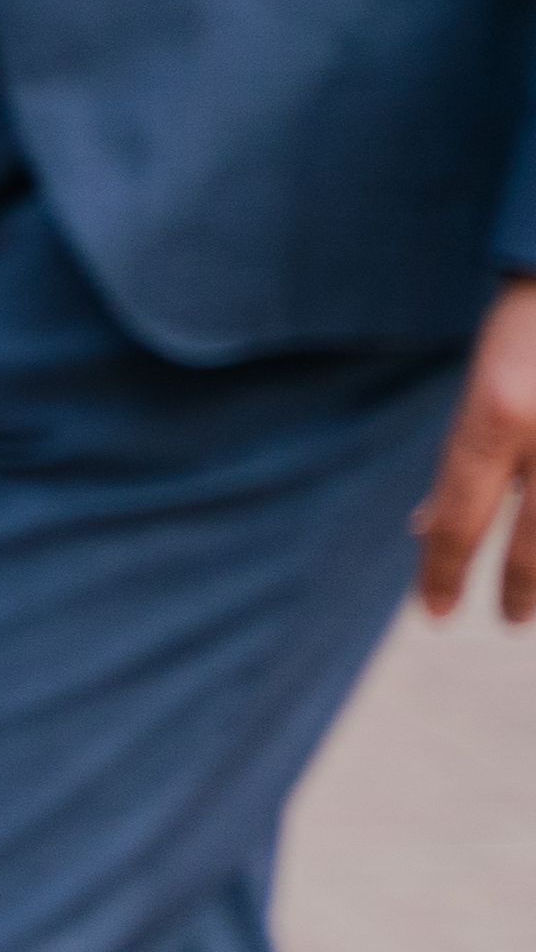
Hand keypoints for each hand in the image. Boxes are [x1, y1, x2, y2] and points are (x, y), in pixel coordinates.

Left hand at [411, 276, 535, 621]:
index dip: (440, 573)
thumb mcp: (480, 390)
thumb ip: (461, 461)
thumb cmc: (527, 332)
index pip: (456, 520)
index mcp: (496, 415)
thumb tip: (425, 530)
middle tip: (510, 619)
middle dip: (519, 591)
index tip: (434, 612)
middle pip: (534, 547)